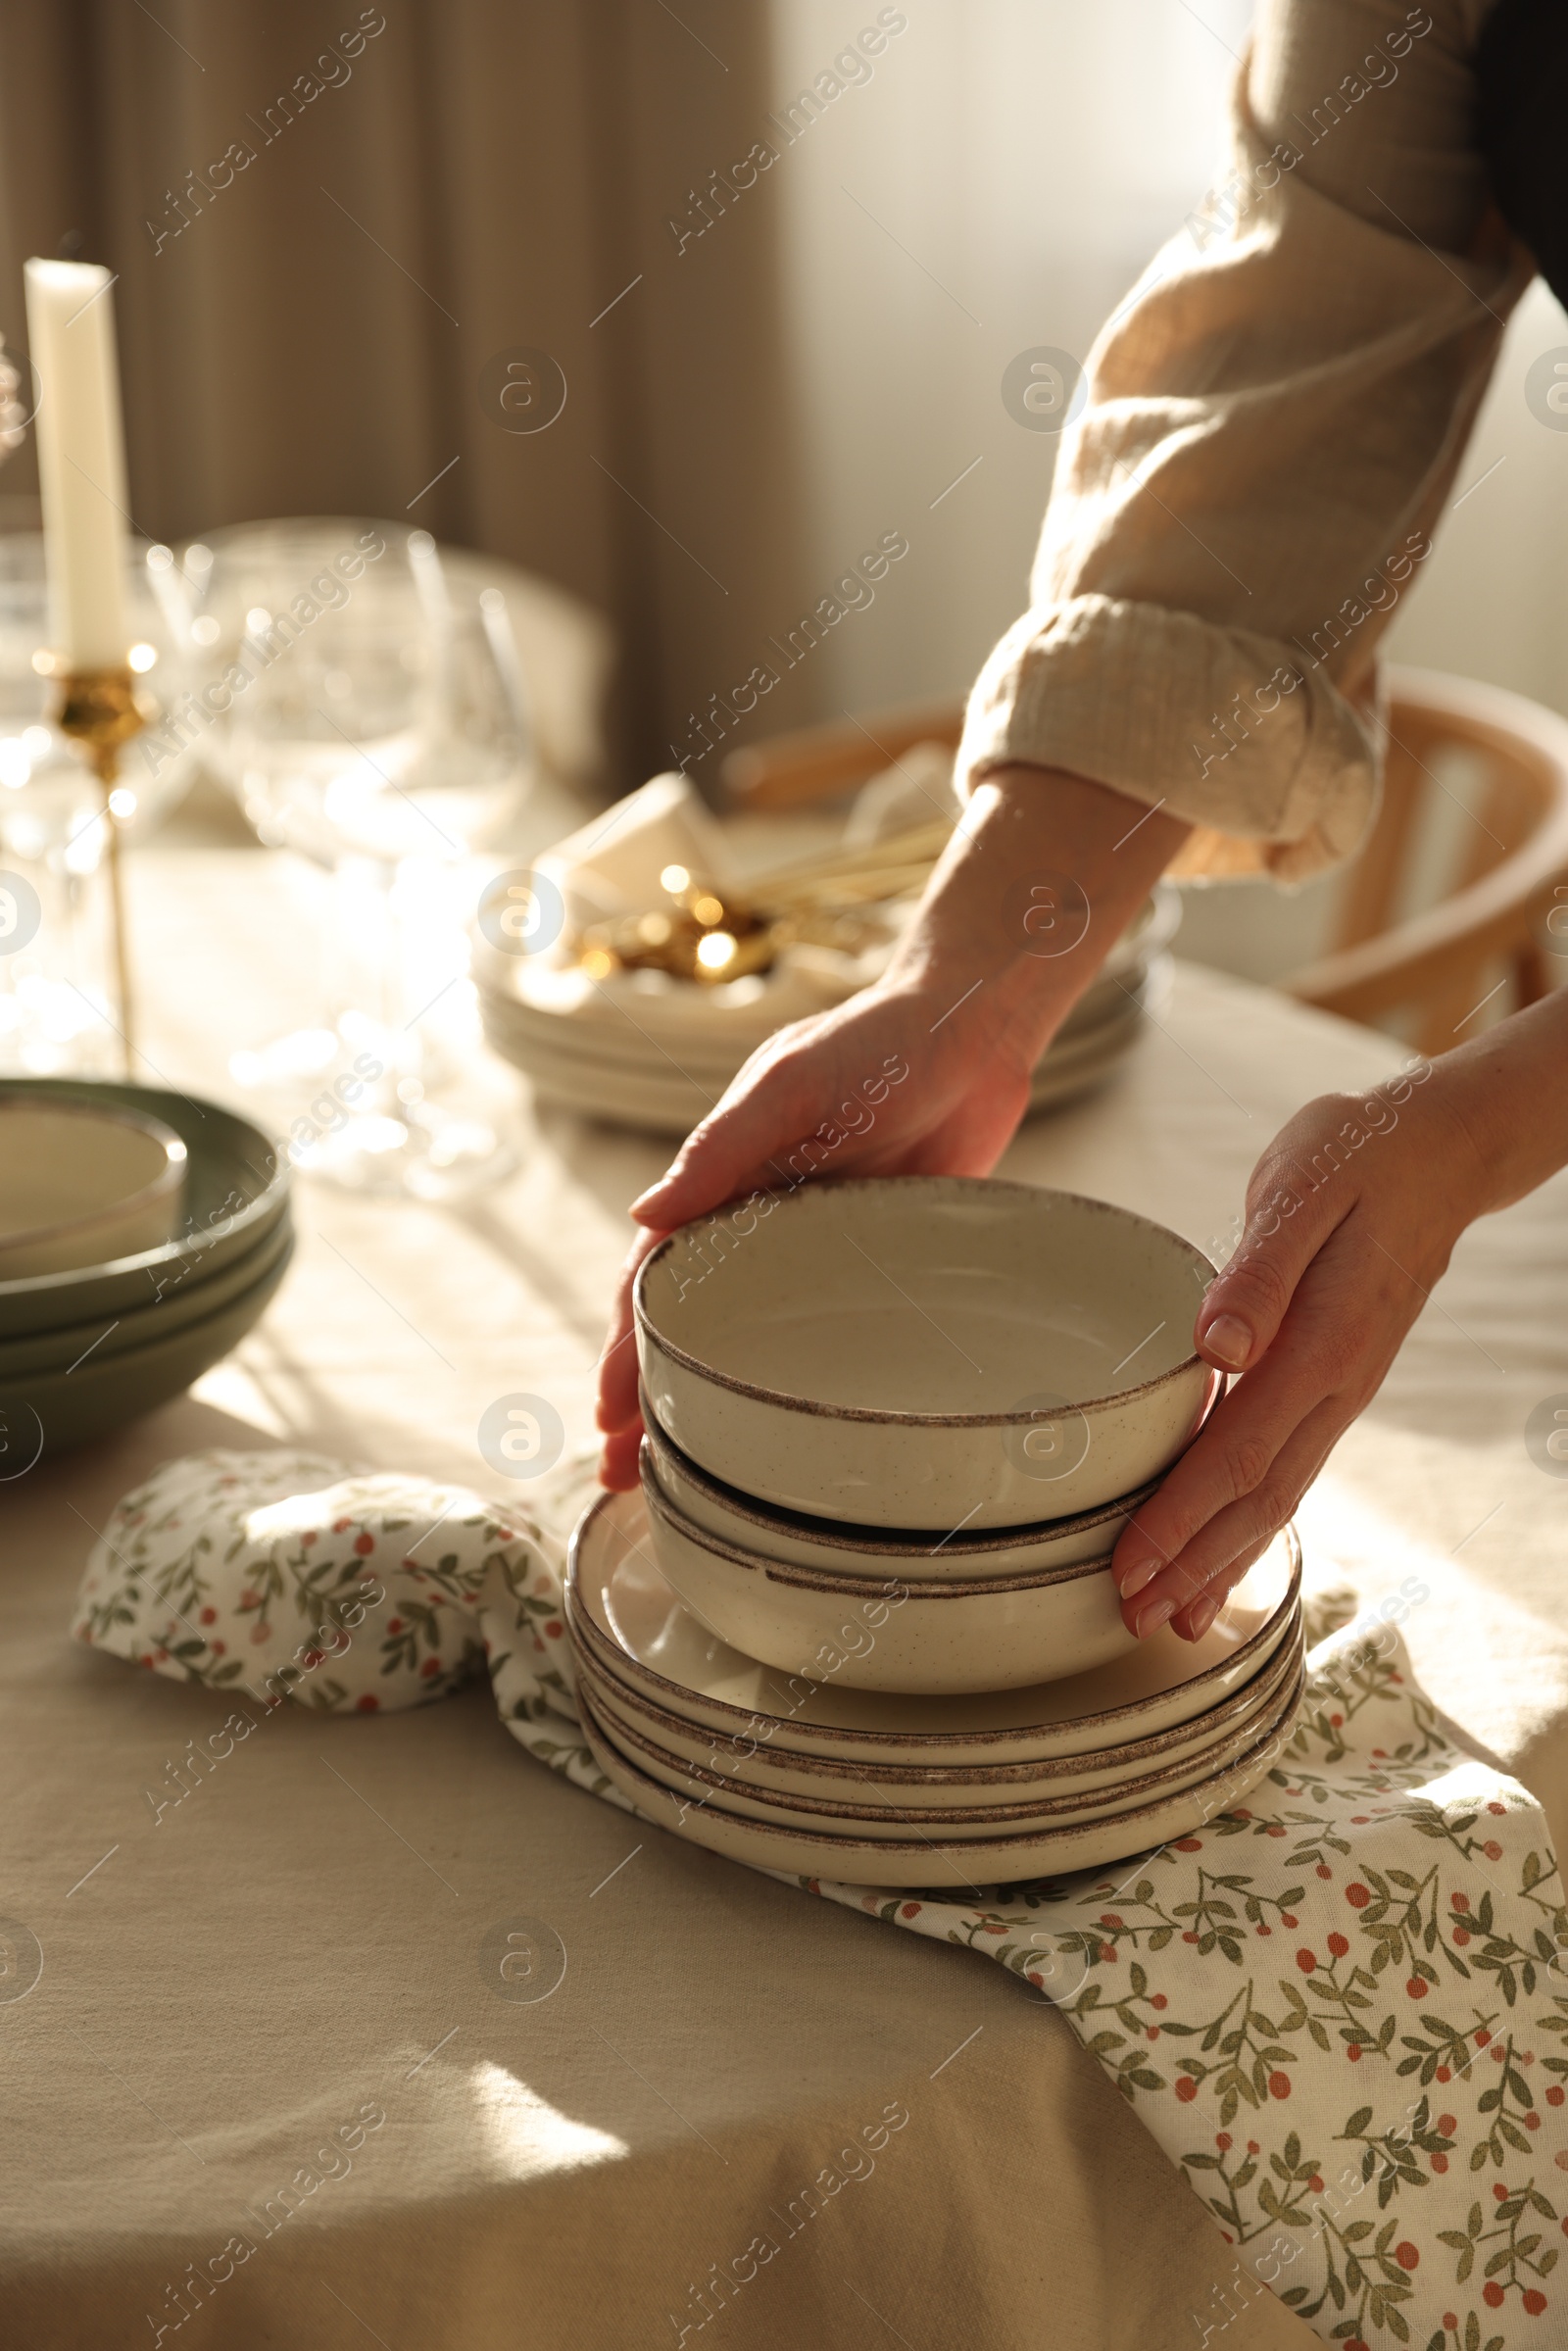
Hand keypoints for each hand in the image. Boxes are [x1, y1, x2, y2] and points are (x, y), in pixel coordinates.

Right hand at [595, 975, 1041, 1486]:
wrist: (973, 1032)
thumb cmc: (875, 1042)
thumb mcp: (792, 1088)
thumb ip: (723, 1150)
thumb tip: (643, 1216)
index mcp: (720, 1185)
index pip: (655, 1285)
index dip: (628, 1352)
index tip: (608, 1418)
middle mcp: (756, 1225)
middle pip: (689, 1326)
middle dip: (651, 1399)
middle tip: (626, 1479)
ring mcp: (812, 1248)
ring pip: (747, 1340)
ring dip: (711, 1402)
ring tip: (684, 1477)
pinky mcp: (872, 1260)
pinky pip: (823, 1333)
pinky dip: (790, 1381)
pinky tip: (784, 1429)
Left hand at [1109, 1059, 1492, 1642]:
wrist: (1437, 1149)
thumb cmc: (1356, 1156)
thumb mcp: (1301, 1190)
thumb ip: (1257, 1272)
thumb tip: (1217, 1346)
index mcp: (1323, 1344)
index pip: (1238, 1455)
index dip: (1180, 1520)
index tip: (1127, 1567)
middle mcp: (1337, 1384)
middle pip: (1259, 1500)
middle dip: (1193, 1565)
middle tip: (1129, 1619)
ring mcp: (1342, 1389)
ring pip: (1279, 1495)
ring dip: (1224, 1559)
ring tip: (1174, 1616)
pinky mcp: (1335, 1380)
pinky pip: (1290, 1467)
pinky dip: (1253, 1520)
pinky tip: (1224, 1546)